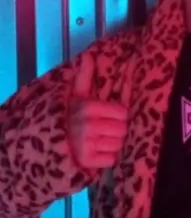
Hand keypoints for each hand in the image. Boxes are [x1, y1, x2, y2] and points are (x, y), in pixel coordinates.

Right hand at [67, 52, 134, 170]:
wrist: (40, 142)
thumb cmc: (65, 117)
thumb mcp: (73, 96)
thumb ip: (83, 77)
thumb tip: (89, 55)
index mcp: (87, 107)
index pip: (123, 112)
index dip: (118, 115)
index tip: (109, 116)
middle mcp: (88, 126)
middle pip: (122, 129)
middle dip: (116, 130)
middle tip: (104, 130)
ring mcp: (86, 145)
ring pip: (118, 145)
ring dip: (111, 144)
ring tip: (99, 140)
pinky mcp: (85, 162)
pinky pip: (111, 160)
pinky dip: (106, 158)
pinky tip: (95, 152)